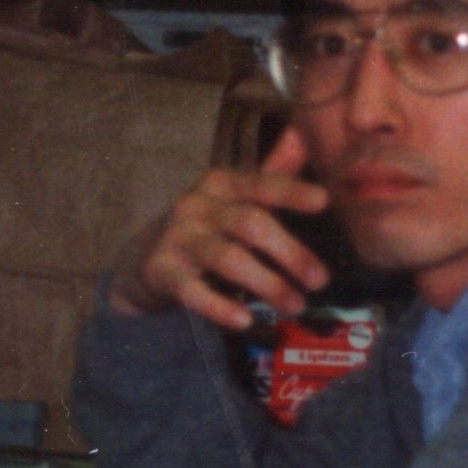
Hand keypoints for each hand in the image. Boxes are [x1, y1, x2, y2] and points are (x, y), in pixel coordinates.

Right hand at [108, 125, 336, 331]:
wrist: (143, 256)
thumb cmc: (206, 226)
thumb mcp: (235, 199)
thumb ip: (273, 180)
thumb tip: (310, 148)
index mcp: (222, 184)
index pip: (261, 184)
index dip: (292, 191)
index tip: (324, 201)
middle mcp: (198, 205)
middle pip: (250, 224)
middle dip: (290, 253)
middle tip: (320, 281)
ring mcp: (178, 238)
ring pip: (228, 259)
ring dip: (267, 284)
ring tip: (296, 305)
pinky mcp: (162, 271)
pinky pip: (194, 291)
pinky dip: (221, 307)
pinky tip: (246, 320)